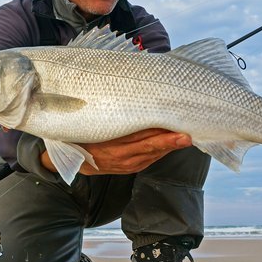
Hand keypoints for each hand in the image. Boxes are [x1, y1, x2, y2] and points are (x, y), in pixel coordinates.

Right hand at [41, 128, 192, 175]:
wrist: (74, 160)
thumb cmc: (84, 136)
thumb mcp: (93, 125)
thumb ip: (111, 114)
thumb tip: (129, 94)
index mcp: (112, 146)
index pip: (142, 138)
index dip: (160, 135)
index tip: (176, 129)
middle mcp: (122, 157)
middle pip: (151, 147)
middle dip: (171, 141)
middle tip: (187, 135)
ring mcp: (128, 164)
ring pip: (154, 153)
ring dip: (170, 145)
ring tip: (186, 135)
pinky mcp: (132, 168)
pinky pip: (151, 158)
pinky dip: (162, 150)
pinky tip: (172, 142)